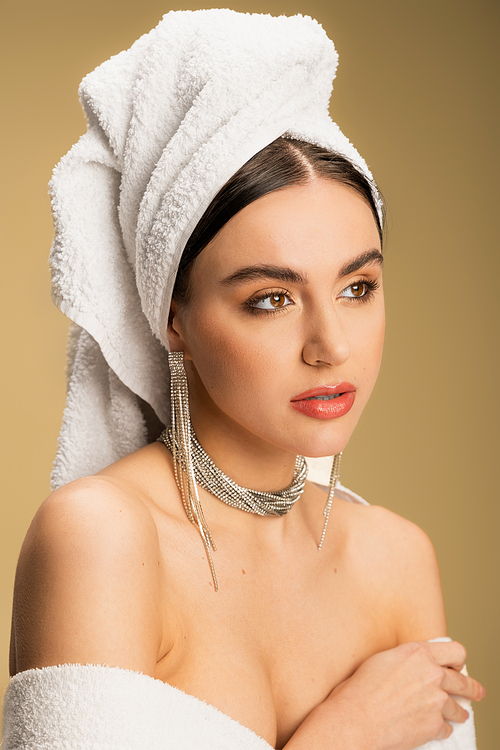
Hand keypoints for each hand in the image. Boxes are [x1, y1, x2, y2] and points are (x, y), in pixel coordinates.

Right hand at [323, 640, 484, 749]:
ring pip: (459, 708)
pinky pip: (447, 728)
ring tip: (458, 716)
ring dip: (457, 712)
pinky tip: (431, 728)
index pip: (455, 651)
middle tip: (476, 693)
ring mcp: (436, 700)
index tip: (458, 667)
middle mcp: (432, 674)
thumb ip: (408, 659)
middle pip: (464, 681)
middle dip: (472, 689)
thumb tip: (416, 665)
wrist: (356, 718)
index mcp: (419, 653)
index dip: (458, 660)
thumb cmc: (361, 688)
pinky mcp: (435, 725)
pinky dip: (440, 729)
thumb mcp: (384, 659)